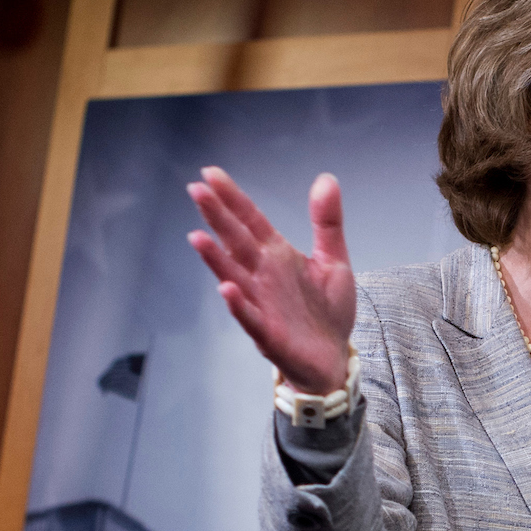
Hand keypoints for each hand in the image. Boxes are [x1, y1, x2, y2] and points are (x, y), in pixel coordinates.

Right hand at [186, 166, 355, 392]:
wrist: (333, 358)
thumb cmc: (327, 310)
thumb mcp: (334, 259)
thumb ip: (327, 222)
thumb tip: (326, 178)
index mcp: (277, 255)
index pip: (250, 221)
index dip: (233, 198)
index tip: (211, 173)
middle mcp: (264, 276)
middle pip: (236, 242)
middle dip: (217, 217)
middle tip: (196, 190)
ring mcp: (262, 303)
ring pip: (234, 277)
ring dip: (215, 259)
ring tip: (197, 237)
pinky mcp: (268, 333)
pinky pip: (250, 317)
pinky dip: (238, 305)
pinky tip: (227, 289)